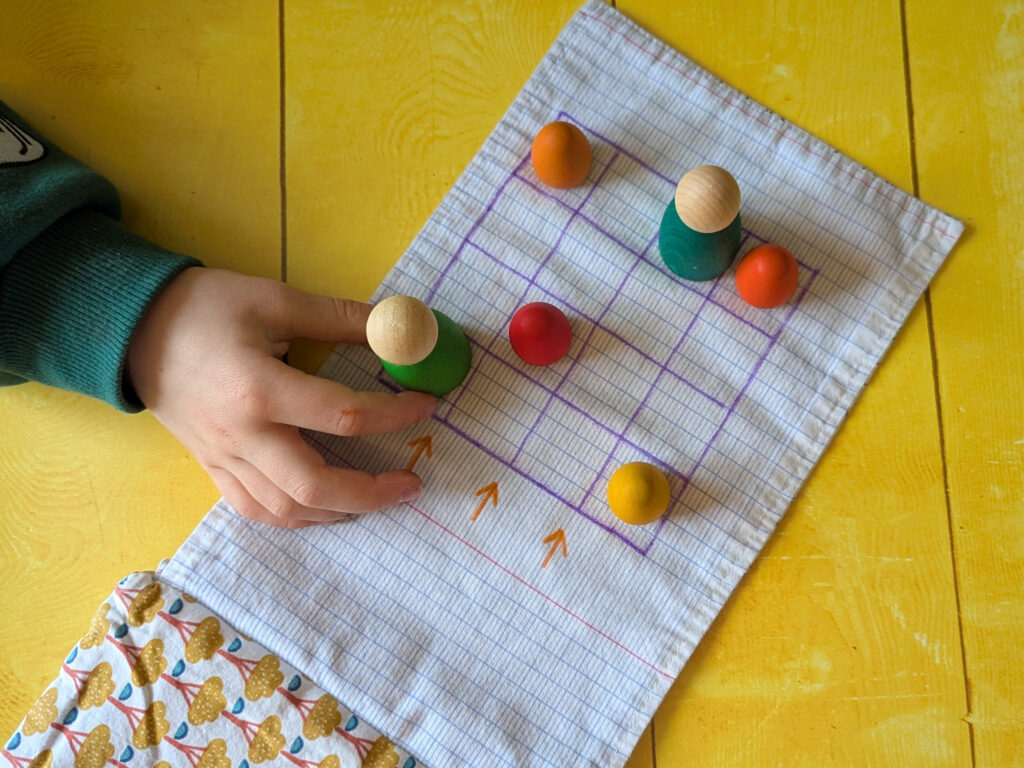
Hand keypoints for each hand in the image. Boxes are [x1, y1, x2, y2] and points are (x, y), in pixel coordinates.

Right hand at [126, 268, 435, 526]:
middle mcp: (243, 435)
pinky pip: (256, 510)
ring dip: (338, 511)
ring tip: (376, 496)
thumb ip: (337, 317)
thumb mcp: (274, 299)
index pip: (344, 416)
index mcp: (260, 390)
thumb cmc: (204, 308)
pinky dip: (296, 517)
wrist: (132, 329)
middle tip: (411, 482)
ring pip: (286, 510)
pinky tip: (324, 506)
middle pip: (315, 486)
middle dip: (372, 493)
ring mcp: (224, 459)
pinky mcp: (212, 468)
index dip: (394, 415)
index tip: (427, 406)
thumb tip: (396, 327)